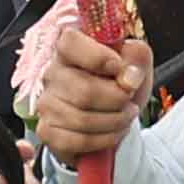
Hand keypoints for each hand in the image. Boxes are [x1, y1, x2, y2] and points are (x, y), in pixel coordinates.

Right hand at [33, 24, 146, 159]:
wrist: (111, 117)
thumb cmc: (118, 85)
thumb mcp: (135, 65)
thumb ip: (137, 58)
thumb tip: (128, 76)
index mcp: (69, 48)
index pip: (70, 43)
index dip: (98, 57)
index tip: (118, 68)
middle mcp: (52, 73)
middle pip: (84, 91)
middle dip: (117, 100)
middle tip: (130, 101)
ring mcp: (46, 103)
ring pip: (83, 119)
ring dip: (115, 122)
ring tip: (124, 117)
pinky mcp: (47, 131)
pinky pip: (79, 141)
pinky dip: (104, 140)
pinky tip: (111, 132)